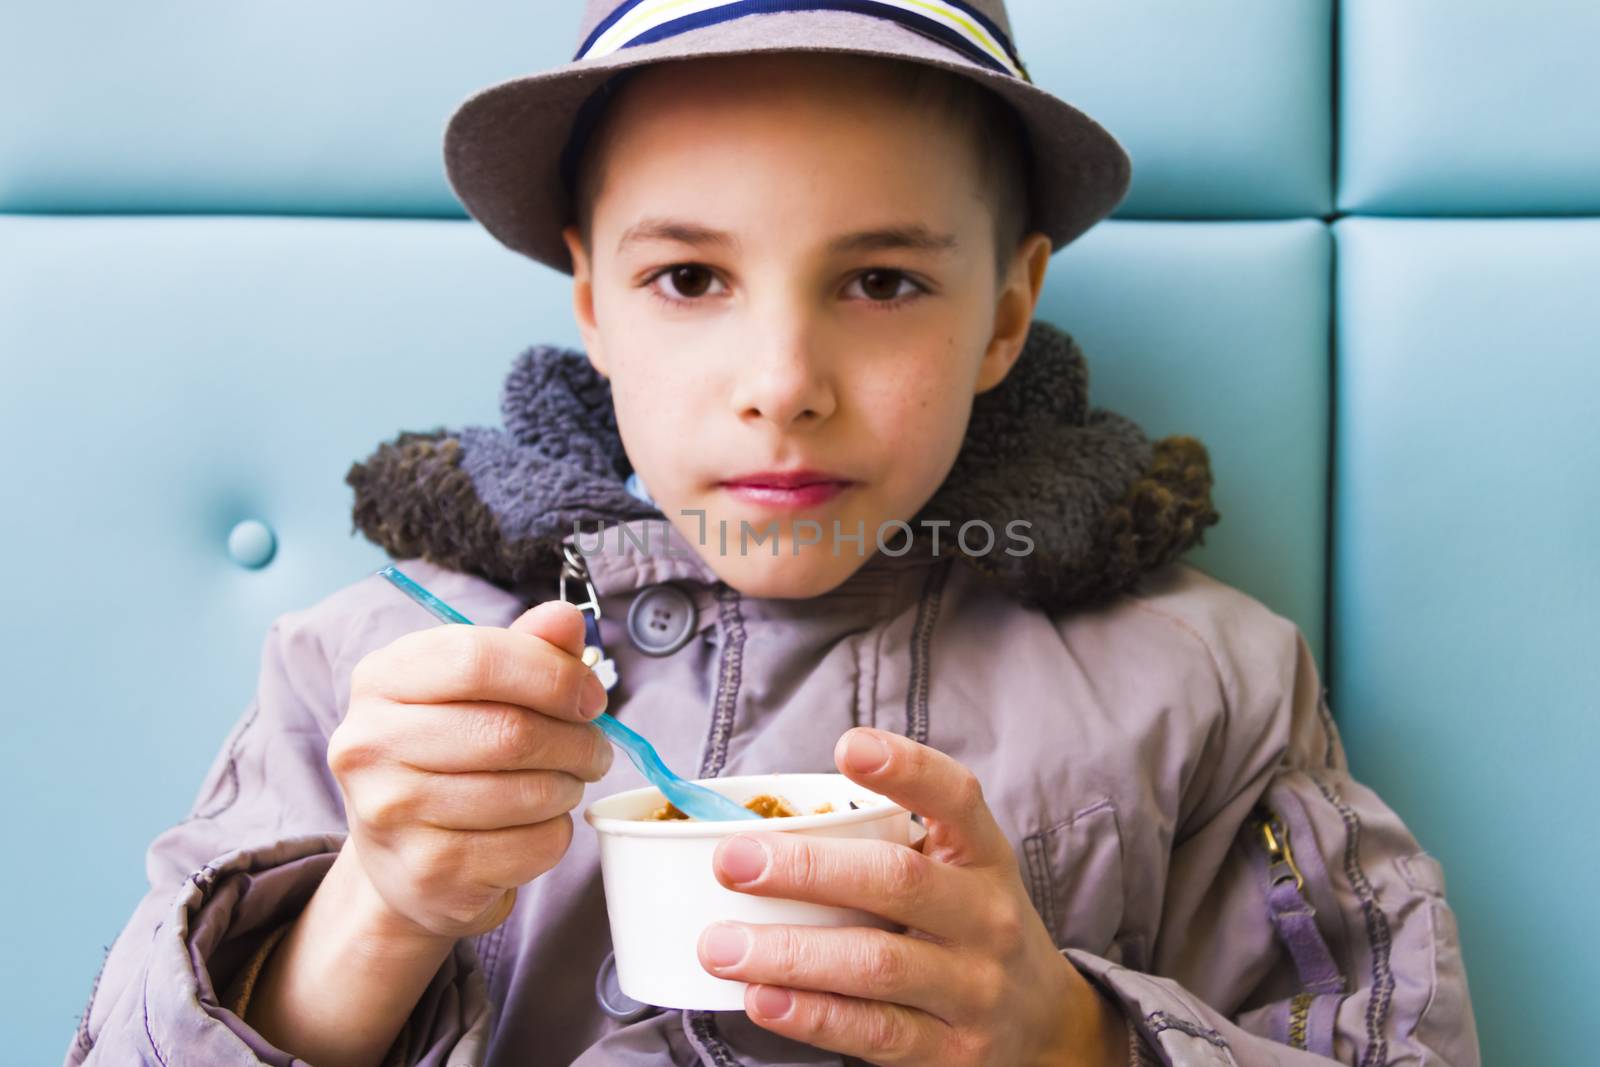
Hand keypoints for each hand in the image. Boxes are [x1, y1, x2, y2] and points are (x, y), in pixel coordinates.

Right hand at [327, 599, 613, 941]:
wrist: (401, 858)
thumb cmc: (447, 754)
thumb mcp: (475, 689)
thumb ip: (524, 648)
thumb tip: (566, 619)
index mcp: (381, 680)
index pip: (478, 658)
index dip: (553, 674)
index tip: (591, 696)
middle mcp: (369, 745)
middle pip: (510, 730)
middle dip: (576, 739)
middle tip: (595, 748)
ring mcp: (392, 814)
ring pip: (529, 792)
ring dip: (570, 786)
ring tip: (566, 781)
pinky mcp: (428, 872)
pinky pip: (534, 844)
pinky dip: (557, 831)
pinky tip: (539, 823)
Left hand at [696, 728, 1128, 1066]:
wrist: (1043, 1024)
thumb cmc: (967, 926)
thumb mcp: (956, 871)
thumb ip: (885, 844)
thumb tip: (760, 825)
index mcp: (982, 855)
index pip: (957, 798)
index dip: (907, 768)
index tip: (849, 746)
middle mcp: (986, 915)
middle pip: (897, 881)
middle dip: (806, 869)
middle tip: (732, 861)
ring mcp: (972, 987)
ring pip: (876, 963)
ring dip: (789, 952)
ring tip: (720, 945)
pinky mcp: (950, 1051)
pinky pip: (873, 1030)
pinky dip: (811, 1014)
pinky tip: (761, 999)